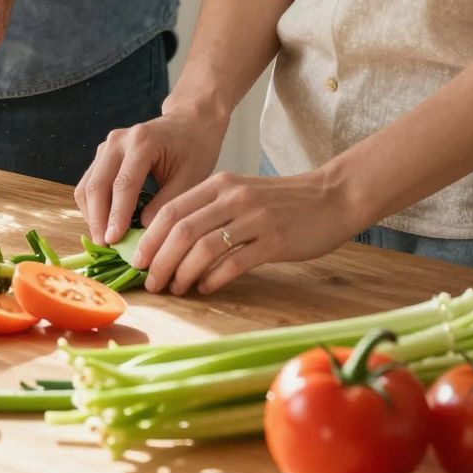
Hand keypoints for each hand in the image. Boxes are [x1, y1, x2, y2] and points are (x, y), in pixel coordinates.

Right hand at [75, 103, 227, 245]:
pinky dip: (93, 206)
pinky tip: (105, 224)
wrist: (190, 122)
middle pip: (96, 185)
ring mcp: (107, 145)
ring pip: (87, 186)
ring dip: (92, 215)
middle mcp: (118, 141)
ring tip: (104, 239)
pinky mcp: (103, 154)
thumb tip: (142, 234)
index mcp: (142, 142)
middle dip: (97, 220)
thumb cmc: (195, 149)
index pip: (123, 185)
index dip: (116, 217)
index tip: (113, 243)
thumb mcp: (190, 178)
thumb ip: (166, 205)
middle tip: (104, 247)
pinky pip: (89, 183)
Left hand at [133, 162, 358, 296]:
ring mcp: (255, 218)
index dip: (149, 238)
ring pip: (204, 248)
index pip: (172, 210)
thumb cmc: (284, 201)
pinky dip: (213, 278)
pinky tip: (206, 288)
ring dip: (183, 273)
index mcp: (221, 183)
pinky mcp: (275, 240)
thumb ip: (211, 210)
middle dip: (160, 260)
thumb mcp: (242, 194)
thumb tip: (172, 242)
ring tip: (176, 288)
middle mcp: (234, 197)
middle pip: (181, 230)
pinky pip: (234, 262)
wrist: (333, 197)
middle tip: (152, 282)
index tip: (138, 262)